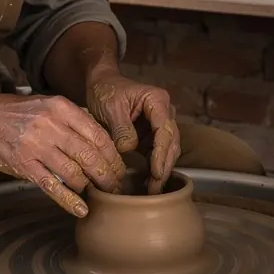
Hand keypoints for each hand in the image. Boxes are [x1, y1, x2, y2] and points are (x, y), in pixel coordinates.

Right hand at [0, 92, 125, 215]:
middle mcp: (51, 125)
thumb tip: (102, 138)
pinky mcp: (24, 165)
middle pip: (89, 155)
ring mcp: (36, 146)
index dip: (113, 155)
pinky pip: (52, 186)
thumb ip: (74, 118)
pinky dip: (69, 200)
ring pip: (73, 172)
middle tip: (116, 186)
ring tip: (98, 193)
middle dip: (107, 175)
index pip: (97, 134)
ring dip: (89, 186)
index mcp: (61, 108)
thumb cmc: (18, 112)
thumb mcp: (48, 104)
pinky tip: (80, 209)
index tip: (120, 167)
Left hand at [86, 70, 179, 193]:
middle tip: (154, 187)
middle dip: (164, 166)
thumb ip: (121, 128)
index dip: (161, 152)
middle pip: (171, 142)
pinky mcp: (151, 135)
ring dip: (161, 170)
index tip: (156, 172)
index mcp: (157, 100)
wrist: (102, 84)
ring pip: (167, 150)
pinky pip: (157, 153)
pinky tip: (148, 183)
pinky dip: (154, 167)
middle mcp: (164, 111)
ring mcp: (159, 124)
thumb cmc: (106, 90)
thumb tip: (129, 149)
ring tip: (152, 189)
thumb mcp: (110, 106)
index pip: (165, 129)